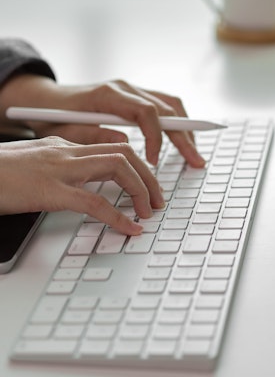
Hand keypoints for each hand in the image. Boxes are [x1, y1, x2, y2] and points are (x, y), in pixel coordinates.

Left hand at [0, 75, 204, 166]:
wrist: (46, 100)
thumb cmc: (52, 117)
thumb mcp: (64, 132)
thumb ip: (94, 136)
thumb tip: (126, 144)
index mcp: (108, 95)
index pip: (146, 112)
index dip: (156, 137)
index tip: (154, 161)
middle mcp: (125, 88)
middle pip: (166, 109)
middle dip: (184, 137)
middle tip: (196, 161)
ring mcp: (131, 91)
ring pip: (170, 105)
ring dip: (186, 130)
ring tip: (194, 153)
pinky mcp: (134, 97)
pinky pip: (164, 106)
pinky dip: (176, 123)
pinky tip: (182, 139)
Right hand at [0, 137, 164, 234]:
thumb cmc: (0, 173)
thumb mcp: (38, 164)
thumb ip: (65, 168)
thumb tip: (90, 184)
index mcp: (66, 147)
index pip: (115, 148)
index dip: (138, 166)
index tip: (149, 185)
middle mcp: (68, 153)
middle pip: (124, 154)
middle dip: (148, 177)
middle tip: (158, 201)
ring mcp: (60, 169)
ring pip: (117, 169)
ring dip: (140, 190)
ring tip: (149, 212)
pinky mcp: (50, 191)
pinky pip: (94, 202)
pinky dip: (118, 216)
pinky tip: (130, 228)